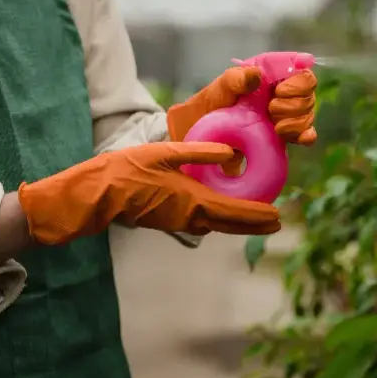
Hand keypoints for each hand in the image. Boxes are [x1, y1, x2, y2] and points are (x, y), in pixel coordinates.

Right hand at [16, 142, 281, 245]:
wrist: (98, 194)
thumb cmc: (128, 170)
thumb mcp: (165, 153)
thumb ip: (199, 152)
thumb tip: (229, 152)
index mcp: (193, 200)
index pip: (234, 211)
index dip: (258, 215)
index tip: (278, 216)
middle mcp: (190, 216)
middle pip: (230, 224)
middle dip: (254, 224)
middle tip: (276, 224)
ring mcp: (179, 221)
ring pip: (217, 225)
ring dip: (238, 223)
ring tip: (256, 218)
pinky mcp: (170, 220)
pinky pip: (203, 222)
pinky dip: (220, 219)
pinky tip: (222, 210)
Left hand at [166, 67, 317, 145]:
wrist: (203, 137)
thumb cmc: (209, 107)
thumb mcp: (218, 90)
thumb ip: (235, 80)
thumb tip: (256, 75)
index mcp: (270, 74)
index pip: (300, 69)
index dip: (298, 80)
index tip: (279, 90)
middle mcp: (281, 91)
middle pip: (308, 92)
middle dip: (294, 103)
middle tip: (270, 111)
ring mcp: (285, 113)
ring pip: (309, 113)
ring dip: (296, 121)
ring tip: (275, 127)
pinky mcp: (285, 134)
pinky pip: (306, 133)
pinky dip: (306, 135)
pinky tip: (300, 139)